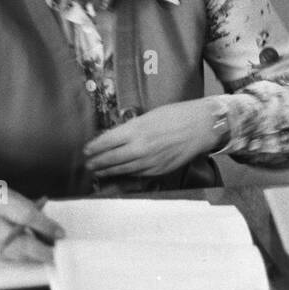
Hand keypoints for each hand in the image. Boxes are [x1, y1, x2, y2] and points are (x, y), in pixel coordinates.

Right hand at [0, 184, 64, 262]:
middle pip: (20, 242)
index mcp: (0, 203)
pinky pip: (11, 260)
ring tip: (52, 254)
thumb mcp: (16, 198)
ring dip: (37, 256)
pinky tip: (37, 257)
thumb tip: (54, 232)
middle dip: (43, 250)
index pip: (26, 216)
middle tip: (59, 254)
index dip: (45, 226)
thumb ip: (34, 213)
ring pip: (17, 255)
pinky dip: (26, 259)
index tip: (61, 234)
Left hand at [84, 99, 219, 178]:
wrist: (201, 126)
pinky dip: (126, 174)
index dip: (94, 147)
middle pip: (111, 158)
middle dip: (97, 162)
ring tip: (98, 172)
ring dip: (108, 171)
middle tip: (88, 165)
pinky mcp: (159, 170)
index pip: (107, 141)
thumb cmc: (177, 115)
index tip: (87, 150)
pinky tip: (120, 174)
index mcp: (136, 130)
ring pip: (123, 169)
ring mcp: (149, 161)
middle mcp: (140, 147)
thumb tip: (117, 136)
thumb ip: (132, 127)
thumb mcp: (149, 116)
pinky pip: (138, 174)